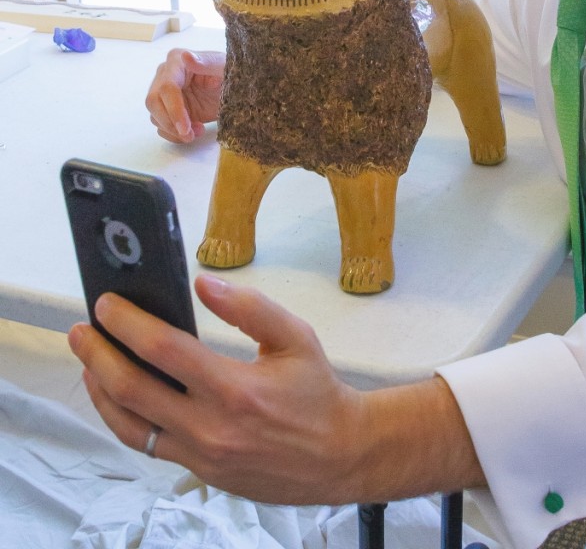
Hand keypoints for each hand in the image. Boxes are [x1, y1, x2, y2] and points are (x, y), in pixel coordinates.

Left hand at [67, 276, 484, 504]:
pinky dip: (120, 416)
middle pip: (131, 388)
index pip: (163, 349)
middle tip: (81, 329)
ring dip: (99, 388)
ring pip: (127, 423)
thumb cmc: (317, 392)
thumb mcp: (295, 337)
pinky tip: (116, 394)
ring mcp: (198, 454)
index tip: (109, 303)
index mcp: (234, 389)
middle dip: (97, 354)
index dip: (128, 323)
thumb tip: (204, 283)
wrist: (338, 454)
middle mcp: (209, 426)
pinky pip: (144, 443)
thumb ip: (250, 307)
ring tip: (89, 359)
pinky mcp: (196, 469)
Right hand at [146, 48, 225, 142]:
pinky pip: (161, 126)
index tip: (185, 127)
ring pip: (155, 116)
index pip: (167, 87)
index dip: (174, 109)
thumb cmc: (233, 72)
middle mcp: (165, 75)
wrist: (239, 89)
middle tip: (190, 135)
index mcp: (177, 60)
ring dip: (174, 131)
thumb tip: (186, 56)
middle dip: (170, 123)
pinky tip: (194, 132)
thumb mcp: (226, 67)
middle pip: (153, 102)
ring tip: (198, 131)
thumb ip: (208, 62)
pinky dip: (175, 135)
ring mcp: (165, 94)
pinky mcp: (169, 110)